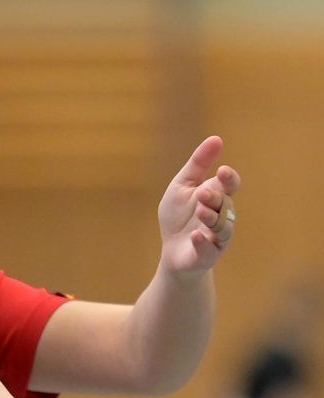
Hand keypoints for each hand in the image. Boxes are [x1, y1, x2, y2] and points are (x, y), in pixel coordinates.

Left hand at [157, 136, 241, 277]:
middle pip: (225, 204)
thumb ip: (198, 164)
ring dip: (212, 218)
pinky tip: (196, 236)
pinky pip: (210, 249)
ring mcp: (216, 236)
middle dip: (215, 198)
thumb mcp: (182, 186)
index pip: (230, 185)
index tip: (222, 171)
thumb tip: (216, 138)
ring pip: (222, 227)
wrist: (172, 250)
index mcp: (217, 196)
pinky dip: (203, 242)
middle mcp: (222, 216)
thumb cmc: (178, 216)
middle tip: (202, 193)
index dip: (229, 179)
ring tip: (200, 211)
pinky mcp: (207, 254)